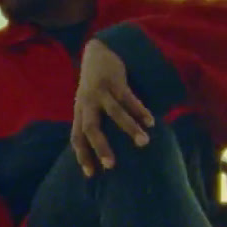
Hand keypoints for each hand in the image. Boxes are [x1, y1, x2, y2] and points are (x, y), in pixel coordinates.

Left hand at [71, 40, 154, 177]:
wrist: (98, 51)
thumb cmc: (95, 84)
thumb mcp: (88, 103)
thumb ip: (93, 121)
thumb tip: (103, 148)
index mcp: (80, 111)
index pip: (76, 137)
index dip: (82, 155)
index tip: (90, 174)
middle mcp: (87, 103)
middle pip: (90, 127)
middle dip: (100, 147)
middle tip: (111, 166)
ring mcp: (101, 92)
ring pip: (114, 113)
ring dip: (129, 128)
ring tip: (144, 143)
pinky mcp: (115, 81)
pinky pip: (128, 98)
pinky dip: (139, 109)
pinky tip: (151, 121)